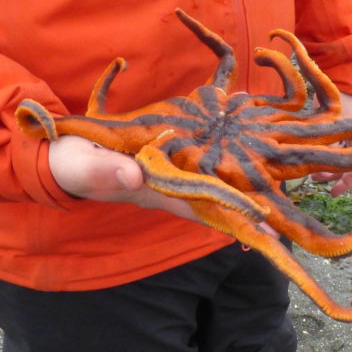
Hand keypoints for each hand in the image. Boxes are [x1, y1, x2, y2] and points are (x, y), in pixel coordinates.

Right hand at [48, 135, 279, 236]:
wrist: (59, 151)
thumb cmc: (66, 163)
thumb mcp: (77, 166)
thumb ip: (100, 171)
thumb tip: (133, 176)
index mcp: (153, 190)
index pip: (202, 206)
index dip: (235, 213)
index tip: (269, 220)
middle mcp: (169, 184)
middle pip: (218, 197)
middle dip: (252, 202)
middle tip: (292, 204)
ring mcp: (169, 168)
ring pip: (215, 176)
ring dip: (245, 173)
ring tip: (282, 169)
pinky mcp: (166, 152)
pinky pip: (201, 154)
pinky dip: (223, 147)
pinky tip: (243, 131)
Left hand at [311, 93, 351, 196]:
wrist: (343, 78)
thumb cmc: (345, 100)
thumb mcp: (341, 127)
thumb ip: (334, 146)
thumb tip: (322, 167)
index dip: (344, 185)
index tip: (333, 194)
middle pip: (343, 167)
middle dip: (330, 175)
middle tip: (315, 177)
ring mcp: (344, 135)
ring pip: (335, 158)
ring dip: (324, 165)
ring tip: (311, 169)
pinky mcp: (334, 129)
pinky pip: (331, 147)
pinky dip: (322, 153)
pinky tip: (309, 154)